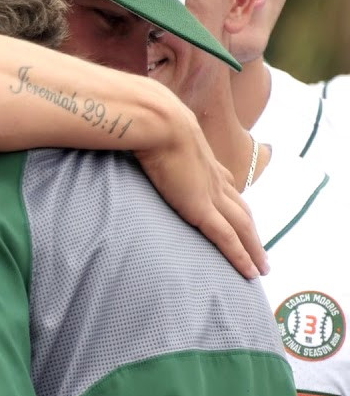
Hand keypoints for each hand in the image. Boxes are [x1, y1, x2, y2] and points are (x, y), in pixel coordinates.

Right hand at [133, 107, 264, 278]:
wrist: (161, 124)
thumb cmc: (152, 125)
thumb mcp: (158, 133)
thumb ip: (153, 141)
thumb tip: (134, 139)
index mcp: (203, 162)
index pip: (226, 186)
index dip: (234, 201)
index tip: (238, 213)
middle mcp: (215, 180)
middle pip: (241, 210)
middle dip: (252, 231)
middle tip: (261, 252)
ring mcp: (212, 194)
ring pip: (243, 227)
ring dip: (255, 248)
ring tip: (262, 266)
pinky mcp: (203, 209)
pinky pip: (228, 238)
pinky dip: (241, 256)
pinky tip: (249, 272)